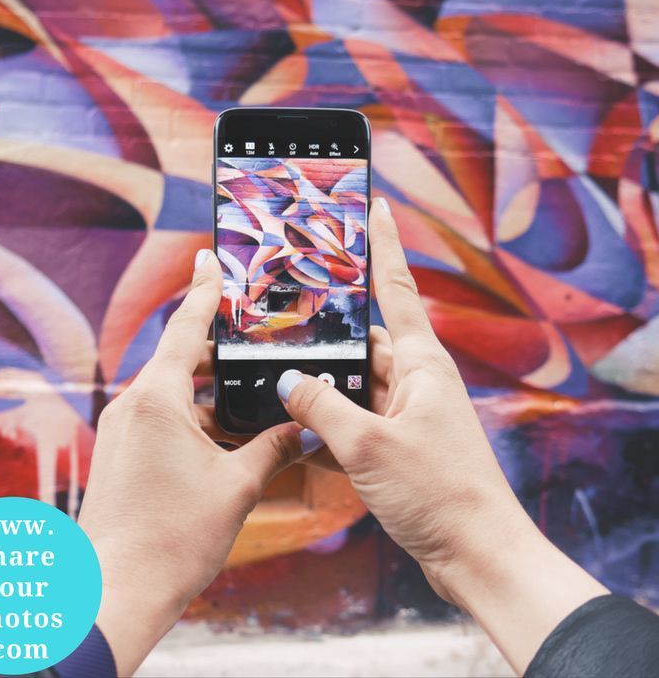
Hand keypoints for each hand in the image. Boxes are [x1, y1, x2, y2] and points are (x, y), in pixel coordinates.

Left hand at [78, 249, 307, 676]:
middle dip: (220, 345)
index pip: (187, 326)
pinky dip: (195, 414)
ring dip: (210, 388)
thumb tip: (304, 427)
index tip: (211, 255)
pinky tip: (228, 432)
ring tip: (252, 388)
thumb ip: (273, 447)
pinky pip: (163, 415)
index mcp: (159, 398)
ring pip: (174, 389)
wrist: (116, 591)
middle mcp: (134, 403)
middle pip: (182, 355)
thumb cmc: (173, 539)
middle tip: (256, 330)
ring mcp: (125, 428)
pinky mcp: (123, 452)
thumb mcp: (237, 487)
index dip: (204, 288)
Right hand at [276, 198, 607, 674]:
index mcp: (422, 363)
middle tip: (289, 309)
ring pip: (359, 382)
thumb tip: (287, 379)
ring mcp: (413, 414)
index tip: (376, 204)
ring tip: (281, 376)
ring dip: (327, 386)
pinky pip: (360, 420)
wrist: (478, 556)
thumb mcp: (368, 446)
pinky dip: (333, 424)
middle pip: (366, 339)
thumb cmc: (438, 493)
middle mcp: (419, 380)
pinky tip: (302, 434)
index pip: (397, 287)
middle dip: (331, 330)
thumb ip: (321, 406)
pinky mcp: (405, 446)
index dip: (384, 244)